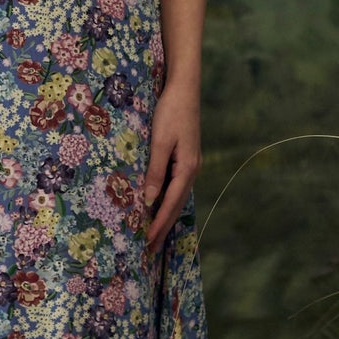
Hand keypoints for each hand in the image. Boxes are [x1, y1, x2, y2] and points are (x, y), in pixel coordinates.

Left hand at [141, 80, 201, 252]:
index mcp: (186, 168)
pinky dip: (167, 202)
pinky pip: (175, 187)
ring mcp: (190, 165)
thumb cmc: (170, 112)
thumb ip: (155, 171)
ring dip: (165, 218)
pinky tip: (159, 208)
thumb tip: (148, 201)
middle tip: (149, 250)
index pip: (170, 204)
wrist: (184, 88)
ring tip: (154, 236)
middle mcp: (191, 170)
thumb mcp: (160, 142)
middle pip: (176, 206)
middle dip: (163, 228)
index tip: (147, 243)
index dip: (158, 225)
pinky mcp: (185, 158)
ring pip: (176, 198)